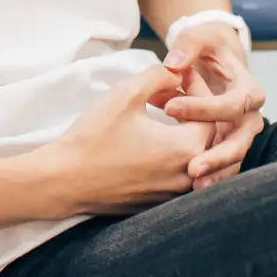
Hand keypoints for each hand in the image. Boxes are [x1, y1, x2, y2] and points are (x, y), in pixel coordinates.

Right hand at [41, 66, 213, 214]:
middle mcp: (188, 175)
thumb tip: (176, 73)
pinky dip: (171, 153)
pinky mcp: (158, 202)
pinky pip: (177, 173)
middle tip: (169, 92)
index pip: (210, 113)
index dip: (197, 89)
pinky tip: (149, 139)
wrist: (65, 181)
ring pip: (193, 156)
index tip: (179, 75)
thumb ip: (158, 76)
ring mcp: (173, 193)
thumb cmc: (95, 137)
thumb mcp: (125, 94)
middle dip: (191, 110)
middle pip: (206, 136)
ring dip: (182, 132)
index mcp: (186, 148)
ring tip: (160, 114)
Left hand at [162, 24, 265, 188]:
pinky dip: (212, 177)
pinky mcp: (228, 146)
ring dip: (216, 174)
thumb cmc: (206, 48)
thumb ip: (188, 46)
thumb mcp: (199, 38)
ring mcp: (240, 135)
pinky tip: (192, 189)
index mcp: (249, 90)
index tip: (169, 108)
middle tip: (192, 167)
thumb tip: (173, 64)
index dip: (202, 107)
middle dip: (218, 156)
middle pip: (240, 141)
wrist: (215, 60)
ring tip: (193, 185)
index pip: (231, 104)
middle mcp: (250, 116)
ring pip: (234, 160)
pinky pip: (224, 166)